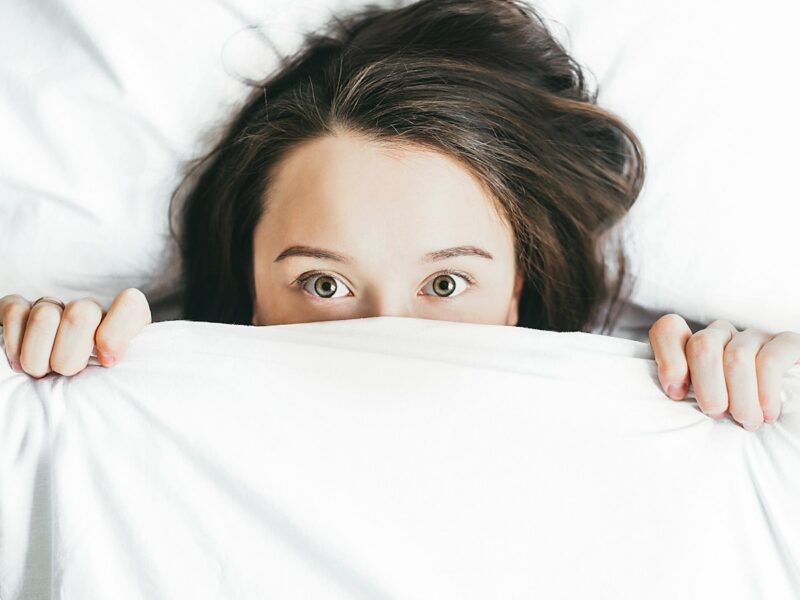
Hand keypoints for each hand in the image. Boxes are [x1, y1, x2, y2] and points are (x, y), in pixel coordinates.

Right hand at [0, 288, 151, 377]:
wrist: (57, 391)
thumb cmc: (96, 387)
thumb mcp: (119, 381)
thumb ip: (126, 370)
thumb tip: (109, 361)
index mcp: (122, 323)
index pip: (130, 303)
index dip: (116, 332)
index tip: (107, 362)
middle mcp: (89, 310)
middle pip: (81, 314)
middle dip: (70, 355)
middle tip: (67, 374)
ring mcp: (55, 307)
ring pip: (45, 315)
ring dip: (39, 356)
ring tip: (42, 373)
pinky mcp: (21, 310)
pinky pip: (14, 312)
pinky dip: (14, 343)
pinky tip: (18, 363)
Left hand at [648, 314, 799, 429]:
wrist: (786, 425)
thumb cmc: (735, 418)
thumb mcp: (702, 406)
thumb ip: (682, 393)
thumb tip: (672, 392)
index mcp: (695, 347)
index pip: (668, 329)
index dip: (668, 359)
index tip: (677, 394)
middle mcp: (723, 335)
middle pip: (702, 345)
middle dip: (707, 386)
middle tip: (717, 414)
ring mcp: (755, 337)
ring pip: (736, 356)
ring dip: (740, 397)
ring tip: (747, 421)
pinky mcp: (787, 343)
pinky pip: (770, 360)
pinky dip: (765, 391)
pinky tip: (768, 413)